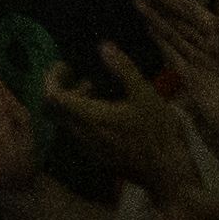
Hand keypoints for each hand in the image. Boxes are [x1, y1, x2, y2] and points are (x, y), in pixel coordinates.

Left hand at [40, 48, 202, 203]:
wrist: (166, 173)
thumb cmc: (157, 132)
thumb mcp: (144, 94)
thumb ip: (123, 69)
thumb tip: (104, 46)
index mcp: (89, 117)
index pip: (53, 97)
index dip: (52, 78)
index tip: (65, 66)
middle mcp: (82, 134)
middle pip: (55, 110)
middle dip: (62, 89)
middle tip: (79, 75)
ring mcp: (88, 148)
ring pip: (67, 122)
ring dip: (74, 103)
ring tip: (95, 88)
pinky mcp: (97, 157)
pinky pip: (78, 133)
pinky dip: (83, 117)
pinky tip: (106, 110)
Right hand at [133, 0, 218, 161]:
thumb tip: (217, 19)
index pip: (195, 13)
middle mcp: (210, 47)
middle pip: (181, 21)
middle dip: (161, 5)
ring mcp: (198, 63)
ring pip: (173, 36)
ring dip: (156, 20)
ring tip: (136, 5)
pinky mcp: (189, 81)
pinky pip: (172, 56)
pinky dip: (160, 43)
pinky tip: (147, 31)